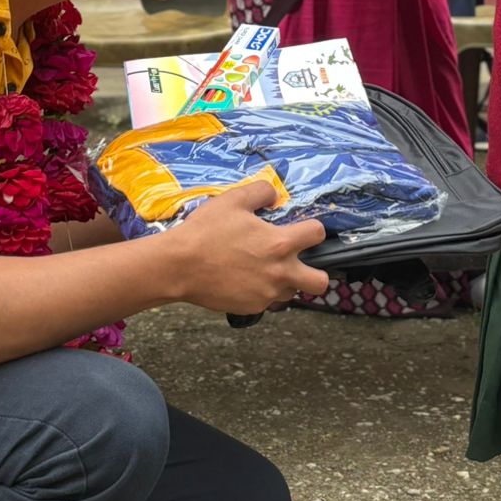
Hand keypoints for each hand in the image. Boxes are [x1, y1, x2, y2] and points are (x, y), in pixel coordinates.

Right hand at [172, 179, 328, 313]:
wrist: (180, 265)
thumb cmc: (207, 230)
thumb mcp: (233, 199)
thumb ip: (260, 192)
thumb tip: (274, 195)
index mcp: (280, 243)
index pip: (318, 234)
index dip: (313, 229)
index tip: (303, 229)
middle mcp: (280, 272)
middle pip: (320, 282)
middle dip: (316, 272)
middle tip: (298, 262)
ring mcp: (266, 294)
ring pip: (292, 292)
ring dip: (285, 281)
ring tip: (264, 269)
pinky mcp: (252, 308)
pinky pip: (267, 301)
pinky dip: (262, 291)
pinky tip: (244, 279)